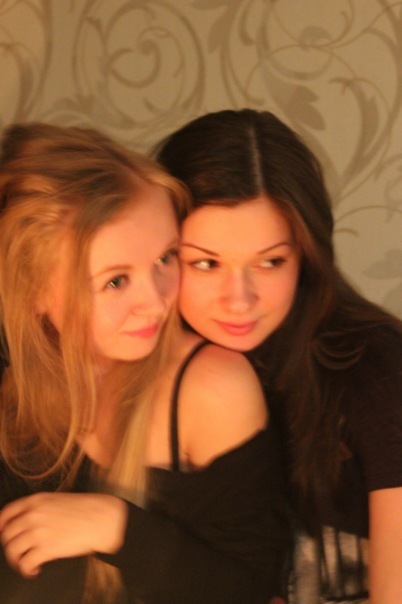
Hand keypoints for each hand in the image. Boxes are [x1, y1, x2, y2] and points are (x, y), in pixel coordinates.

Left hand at [0, 492, 127, 577]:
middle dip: (9, 546)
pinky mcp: (45, 549)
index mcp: (36, 500)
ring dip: (16, 560)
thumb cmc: (84, 509)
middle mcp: (32, 515)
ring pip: (12, 551)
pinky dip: (27, 570)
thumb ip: (39, 507)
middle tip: (17, 551)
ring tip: (26, 563)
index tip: (3, 533)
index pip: (6, 513)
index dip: (1, 526)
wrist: (100, 518)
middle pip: (6, 535)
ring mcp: (38, 532)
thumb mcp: (58, 499)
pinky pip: (25, 564)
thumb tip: (27, 520)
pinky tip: (35, 569)